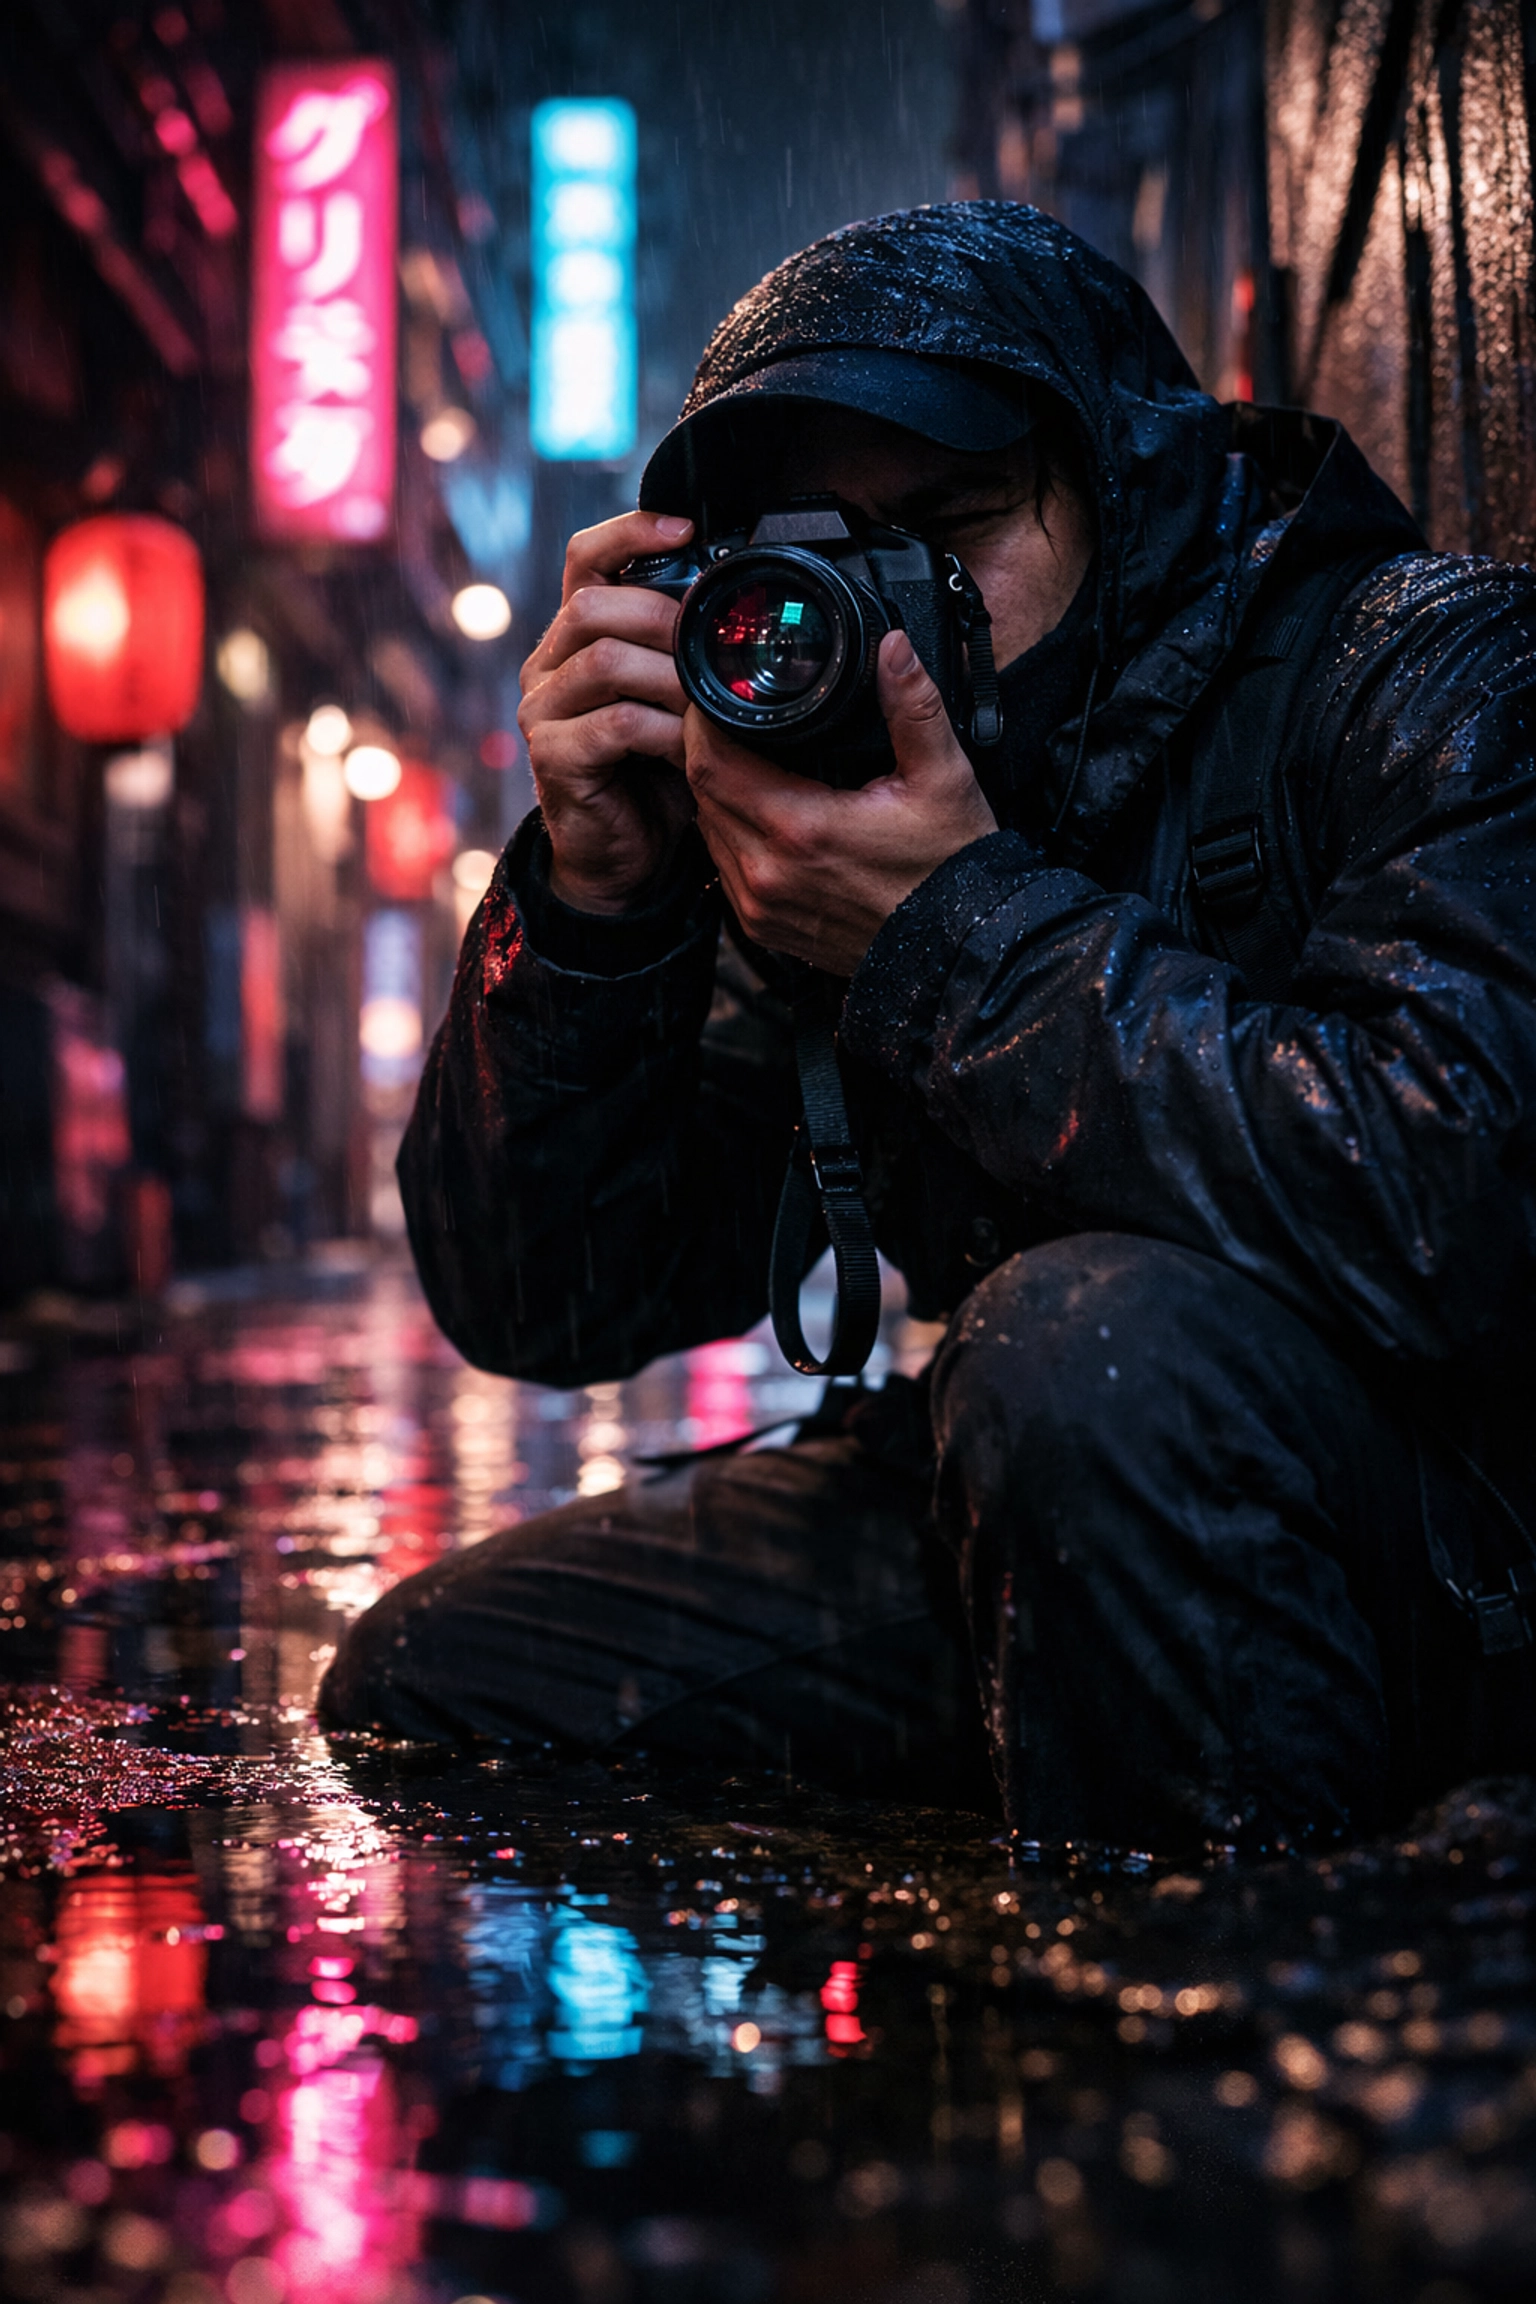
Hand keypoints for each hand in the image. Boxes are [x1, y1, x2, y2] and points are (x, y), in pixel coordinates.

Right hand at [517, 509, 695, 912]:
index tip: (687, 527)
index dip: (631, 533)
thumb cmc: (656, 773)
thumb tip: (742, 605)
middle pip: (593, 605)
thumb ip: (687, 652)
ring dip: (670, 677)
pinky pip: (614, 724)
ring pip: (604, 661)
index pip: (586, 558)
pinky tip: (690, 747)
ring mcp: (543, 712)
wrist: (626, 857)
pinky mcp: (553, 757)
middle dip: (664, 618)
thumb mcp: (677, 699)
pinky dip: (663, 732)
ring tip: (708, 703)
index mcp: (576, 638)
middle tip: (713, 646)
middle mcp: (548, 665)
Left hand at [684, 629, 998, 976]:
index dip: (701, 719)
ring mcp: (761, 906)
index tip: (716, 694)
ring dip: (716, 793)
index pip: (710, 762)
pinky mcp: (765, 928)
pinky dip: (731, 833)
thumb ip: (912, 706)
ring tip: (745, 759)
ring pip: (707, 830)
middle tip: (730, 717)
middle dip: (707, 749)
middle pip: (700, 793)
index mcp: (801, 829)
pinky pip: (723, 867)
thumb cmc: (951, 871)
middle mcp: (768, 873)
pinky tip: (762, 813)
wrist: (956, 950)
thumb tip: (893, 647)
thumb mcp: (943, 778)